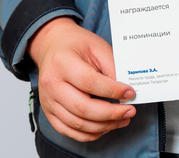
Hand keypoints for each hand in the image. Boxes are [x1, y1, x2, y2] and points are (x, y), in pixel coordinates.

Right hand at [27, 16, 135, 141]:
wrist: (53, 46)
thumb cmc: (76, 45)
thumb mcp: (97, 47)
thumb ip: (111, 67)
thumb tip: (126, 92)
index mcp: (62, 62)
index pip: (89, 82)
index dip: (112, 91)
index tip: (130, 93)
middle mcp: (52, 83)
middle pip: (82, 108)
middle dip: (111, 114)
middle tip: (130, 111)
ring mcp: (48, 101)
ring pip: (78, 124)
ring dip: (104, 126)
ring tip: (122, 119)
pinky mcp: (49, 113)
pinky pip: (69, 131)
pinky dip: (90, 134)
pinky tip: (105, 126)